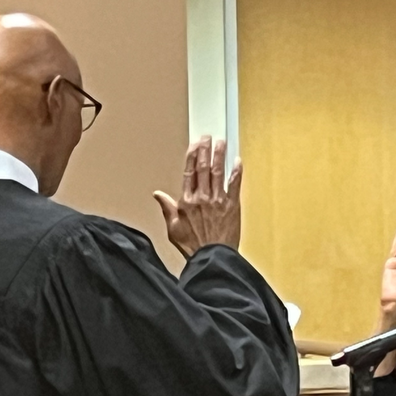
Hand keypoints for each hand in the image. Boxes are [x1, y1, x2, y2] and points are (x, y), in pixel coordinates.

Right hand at [153, 136, 242, 258]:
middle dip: (205, 150)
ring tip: (221, 142)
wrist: (211, 258)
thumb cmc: (193, 247)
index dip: (192, 155)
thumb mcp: (173, 228)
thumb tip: (158, 195)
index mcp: (186, 201)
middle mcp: (202, 198)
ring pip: (218, 172)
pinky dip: (236, 172)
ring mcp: (218, 201)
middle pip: (203, 167)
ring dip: (220, 155)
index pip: (188, 172)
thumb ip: (167, 208)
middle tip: (208, 137)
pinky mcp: (232, 206)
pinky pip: (235, 185)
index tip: (194, 144)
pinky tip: (238, 161)